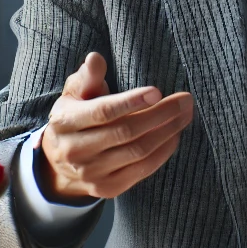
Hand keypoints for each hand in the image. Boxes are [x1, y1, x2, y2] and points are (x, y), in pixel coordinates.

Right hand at [36, 51, 192, 202]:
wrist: (60, 162)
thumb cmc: (75, 116)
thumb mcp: (75, 93)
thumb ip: (88, 77)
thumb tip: (95, 59)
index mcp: (66, 122)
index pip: (103, 112)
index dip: (131, 102)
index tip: (157, 91)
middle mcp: (75, 150)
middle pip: (126, 132)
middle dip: (161, 114)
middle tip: (185, 100)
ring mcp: (91, 173)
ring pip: (138, 152)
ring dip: (168, 131)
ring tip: (185, 115)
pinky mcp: (107, 188)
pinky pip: (143, 170)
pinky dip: (163, 151)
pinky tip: (174, 135)